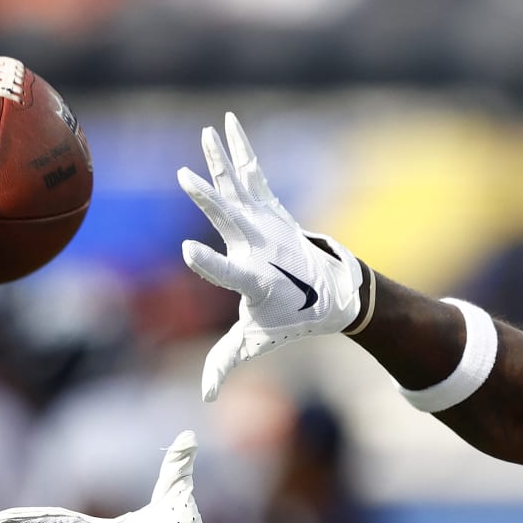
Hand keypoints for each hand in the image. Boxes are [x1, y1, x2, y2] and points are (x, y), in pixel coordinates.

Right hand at [177, 112, 369, 400]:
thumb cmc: (289, 319)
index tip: (187, 250)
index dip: (210, 264)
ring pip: (239, 187)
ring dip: (221, 160)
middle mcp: (262, 249)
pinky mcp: (271, 209)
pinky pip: (251, 175)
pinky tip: (224, 125)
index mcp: (256, 282)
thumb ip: (227, 362)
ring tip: (206, 132)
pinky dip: (238, 150)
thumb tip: (206, 397)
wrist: (335, 295)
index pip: (229, 274)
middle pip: (231, 221)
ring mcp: (267, 225)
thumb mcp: (257, 342)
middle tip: (186, 177)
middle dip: (210, 201)